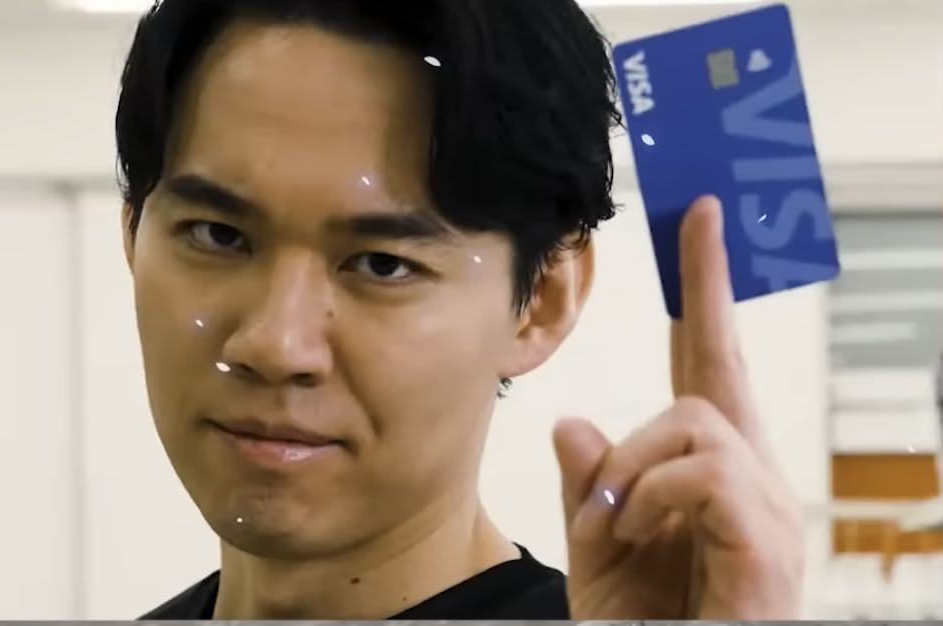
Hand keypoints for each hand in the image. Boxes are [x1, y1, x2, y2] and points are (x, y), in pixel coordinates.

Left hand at [554, 195, 804, 618]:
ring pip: (694, 418)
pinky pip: (704, 470)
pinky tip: (637, 533)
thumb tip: (574, 424)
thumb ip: (591, 488)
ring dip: (632, 466)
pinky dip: (651, 496)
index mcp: (708, 474)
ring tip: (616, 522)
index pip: (707, 369)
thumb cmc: (646, 625)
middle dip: (706, 285)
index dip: (704, 295)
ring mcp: (767, 510)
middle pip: (717, 369)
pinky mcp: (767, 543)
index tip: (701, 223)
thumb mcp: (599, 550)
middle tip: (703, 212)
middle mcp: (750, 479)